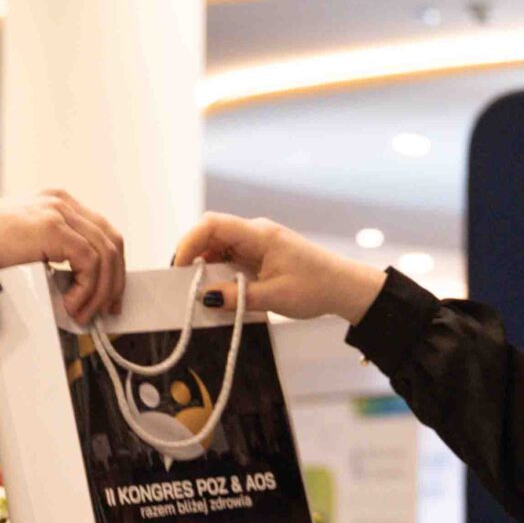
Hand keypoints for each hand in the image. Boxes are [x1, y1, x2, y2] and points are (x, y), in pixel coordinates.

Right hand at [0, 189, 125, 321]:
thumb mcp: (22, 246)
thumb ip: (49, 253)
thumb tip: (75, 286)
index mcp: (55, 203)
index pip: (101, 232)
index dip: (112, 267)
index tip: (108, 296)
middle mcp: (60, 202)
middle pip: (111, 241)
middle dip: (114, 280)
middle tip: (107, 310)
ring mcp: (57, 211)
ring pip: (105, 253)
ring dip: (99, 291)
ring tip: (82, 314)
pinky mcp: (52, 226)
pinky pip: (90, 261)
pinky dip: (87, 289)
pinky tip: (71, 305)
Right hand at [171, 213, 388, 322]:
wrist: (343, 287)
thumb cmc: (314, 288)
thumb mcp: (273, 298)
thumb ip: (237, 297)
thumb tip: (204, 298)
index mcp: (259, 235)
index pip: (212, 224)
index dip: (189, 242)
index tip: (179, 269)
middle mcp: (255, 232)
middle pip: (211, 233)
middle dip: (193, 255)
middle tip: (183, 284)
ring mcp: (257, 242)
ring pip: (219, 245)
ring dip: (206, 266)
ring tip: (199, 291)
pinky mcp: (260, 253)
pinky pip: (231, 256)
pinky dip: (219, 271)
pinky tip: (219, 290)